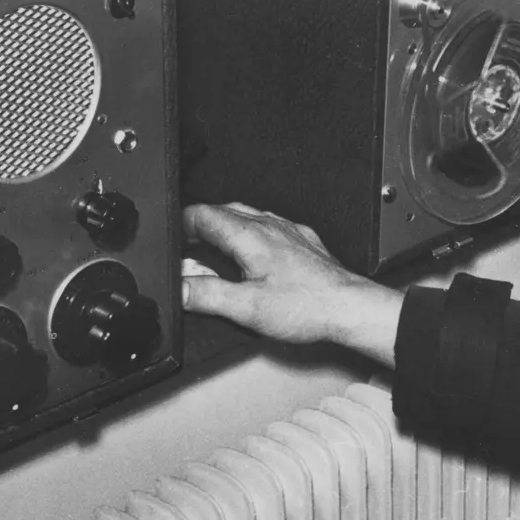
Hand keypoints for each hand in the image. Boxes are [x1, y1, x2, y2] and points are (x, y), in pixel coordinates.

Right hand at [181, 203, 403, 366]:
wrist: (348, 307)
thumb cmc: (308, 306)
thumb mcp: (247, 308)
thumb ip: (207, 295)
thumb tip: (179, 287)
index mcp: (250, 236)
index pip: (202, 214)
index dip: (180, 225)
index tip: (171, 239)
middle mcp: (270, 226)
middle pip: (224, 211)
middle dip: (199, 225)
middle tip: (186, 245)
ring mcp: (288, 231)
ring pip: (248, 216)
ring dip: (226, 228)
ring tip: (213, 248)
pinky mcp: (303, 241)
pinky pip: (270, 227)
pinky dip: (251, 235)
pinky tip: (253, 254)